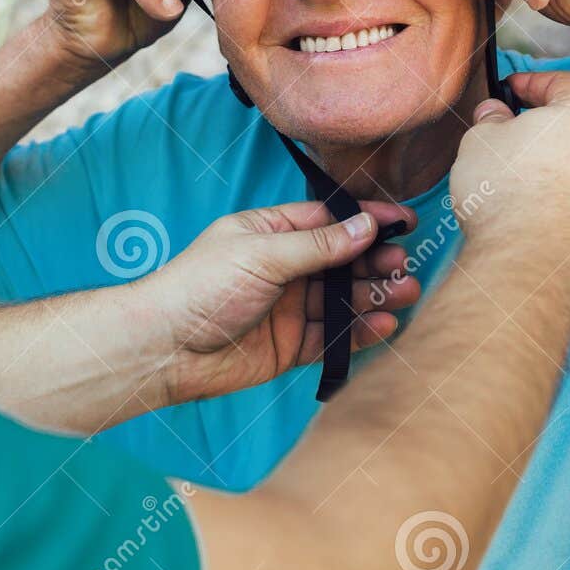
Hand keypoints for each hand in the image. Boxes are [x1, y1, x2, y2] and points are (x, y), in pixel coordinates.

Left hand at [142, 201, 419, 405]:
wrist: (163, 349)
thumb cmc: (199, 288)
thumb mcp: (260, 254)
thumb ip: (317, 245)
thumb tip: (365, 226)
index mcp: (271, 232)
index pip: (329, 220)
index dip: (365, 221)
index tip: (403, 221)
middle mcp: (284, 268)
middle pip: (342, 261)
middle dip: (375, 261)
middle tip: (403, 263)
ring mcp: (288, 308)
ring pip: (343, 300)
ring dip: (375, 296)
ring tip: (406, 293)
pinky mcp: (291, 346)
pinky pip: (334, 336)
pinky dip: (360, 332)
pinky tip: (384, 325)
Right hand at [449, 71, 569, 306]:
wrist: (528, 265)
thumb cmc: (505, 195)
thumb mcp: (480, 141)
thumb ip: (491, 120)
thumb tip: (496, 115)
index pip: (565, 83)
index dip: (536, 82)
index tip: (513, 90)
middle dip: (546, 131)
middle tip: (511, 139)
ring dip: (558, 172)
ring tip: (520, 187)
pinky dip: (566, 207)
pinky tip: (536, 220)